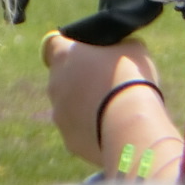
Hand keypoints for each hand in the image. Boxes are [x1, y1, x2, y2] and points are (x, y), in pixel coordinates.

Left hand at [41, 31, 162, 167]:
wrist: (132, 123)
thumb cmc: (130, 78)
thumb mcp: (131, 47)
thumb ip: (117, 46)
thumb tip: (121, 48)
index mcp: (63, 56)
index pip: (51, 44)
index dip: (66, 47)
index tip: (82, 54)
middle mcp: (54, 84)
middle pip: (62, 78)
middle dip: (81, 81)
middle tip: (109, 85)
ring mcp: (59, 114)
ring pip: (69, 108)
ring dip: (86, 108)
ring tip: (116, 111)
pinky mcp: (69, 140)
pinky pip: (79, 132)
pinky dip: (93, 131)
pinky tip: (114, 131)